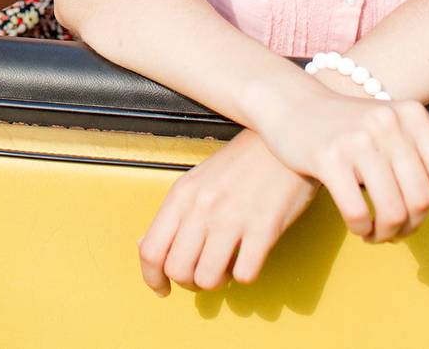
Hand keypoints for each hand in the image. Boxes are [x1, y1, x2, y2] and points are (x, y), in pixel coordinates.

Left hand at [138, 129, 314, 295]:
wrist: (284, 138)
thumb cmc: (240, 163)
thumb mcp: (197, 181)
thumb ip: (174, 214)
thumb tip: (144, 246)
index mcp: (182, 195)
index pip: (151, 250)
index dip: (152, 278)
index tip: (162, 288)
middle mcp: (202, 207)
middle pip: (177, 270)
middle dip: (188, 282)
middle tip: (202, 274)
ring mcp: (233, 218)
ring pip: (207, 279)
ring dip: (217, 281)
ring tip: (227, 265)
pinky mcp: (264, 228)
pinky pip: (244, 274)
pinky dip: (245, 274)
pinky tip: (249, 257)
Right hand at [259, 87, 428, 257]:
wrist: (293, 103)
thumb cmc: (350, 128)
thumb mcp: (395, 140)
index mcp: (414, 116)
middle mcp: (389, 122)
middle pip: (422, 199)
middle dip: (413, 227)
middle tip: (398, 231)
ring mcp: (358, 138)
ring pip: (392, 211)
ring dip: (388, 234)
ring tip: (378, 232)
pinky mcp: (328, 156)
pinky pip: (358, 213)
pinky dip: (362, 230)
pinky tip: (359, 226)